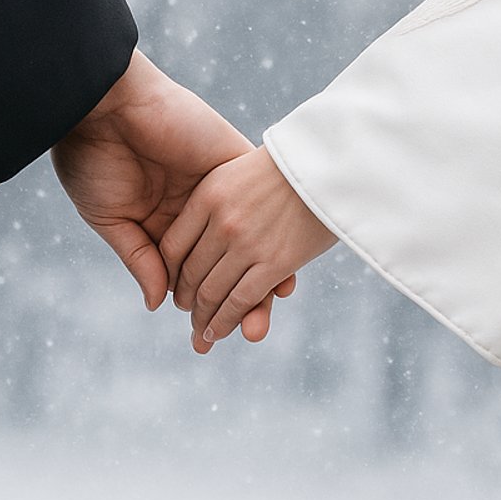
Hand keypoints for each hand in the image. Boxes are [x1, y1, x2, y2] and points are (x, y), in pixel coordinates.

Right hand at [54, 51, 293, 339]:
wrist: (101, 105)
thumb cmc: (91, 158)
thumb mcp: (109, 219)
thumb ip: (139, 258)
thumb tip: (158, 303)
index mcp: (163, 220)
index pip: (195, 269)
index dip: (206, 302)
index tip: (213, 338)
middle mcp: (196, 207)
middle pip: (229, 260)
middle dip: (241, 297)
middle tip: (251, 333)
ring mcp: (219, 185)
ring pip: (251, 237)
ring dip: (264, 274)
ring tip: (272, 309)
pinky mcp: (234, 160)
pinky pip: (264, 199)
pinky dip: (276, 233)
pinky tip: (284, 267)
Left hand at [160, 146, 337, 353]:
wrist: (331, 165)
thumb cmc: (289, 167)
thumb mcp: (238, 172)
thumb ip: (216, 200)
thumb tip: (204, 231)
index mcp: (207, 196)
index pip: (172, 247)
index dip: (169, 272)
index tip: (173, 284)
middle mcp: (221, 222)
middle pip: (189, 274)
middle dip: (185, 302)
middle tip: (187, 314)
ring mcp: (246, 244)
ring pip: (211, 293)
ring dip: (203, 319)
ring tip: (202, 334)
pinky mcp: (274, 263)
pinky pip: (239, 301)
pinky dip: (224, 323)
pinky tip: (217, 334)